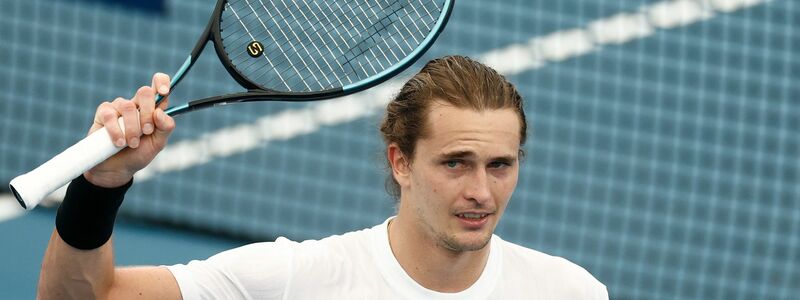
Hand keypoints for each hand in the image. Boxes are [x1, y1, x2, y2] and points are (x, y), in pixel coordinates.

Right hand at [84, 73, 175, 187]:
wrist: (116, 169)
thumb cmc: (138, 154)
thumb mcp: (157, 144)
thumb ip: (165, 128)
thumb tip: (160, 113)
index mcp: (153, 109)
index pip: (159, 85)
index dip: (162, 82)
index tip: (164, 92)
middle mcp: (137, 104)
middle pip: (144, 92)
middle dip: (148, 113)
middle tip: (147, 131)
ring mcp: (119, 107)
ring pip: (129, 106)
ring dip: (132, 128)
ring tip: (132, 144)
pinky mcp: (103, 113)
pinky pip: (110, 115)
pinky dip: (116, 131)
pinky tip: (119, 143)